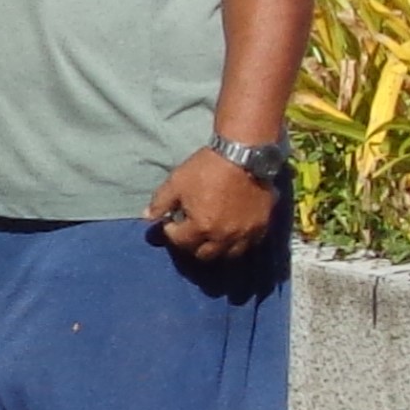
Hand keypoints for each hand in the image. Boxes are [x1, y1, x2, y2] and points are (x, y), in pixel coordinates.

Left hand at [148, 150, 281, 261]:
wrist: (243, 155)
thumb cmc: (207, 168)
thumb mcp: (177, 182)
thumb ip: (161, 202)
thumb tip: (147, 217)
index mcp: (201, 227)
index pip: (180, 242)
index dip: (171, 232)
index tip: (171, 222)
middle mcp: (223, 237)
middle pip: (204, 254)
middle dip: (192, 245)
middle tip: (190, 232)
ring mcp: (245, 234)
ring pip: (228, 254)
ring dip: (217, 248)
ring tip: (211, 236)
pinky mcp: (261, 226)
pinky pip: (249, 244)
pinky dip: (239, 243)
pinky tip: (233, 232)